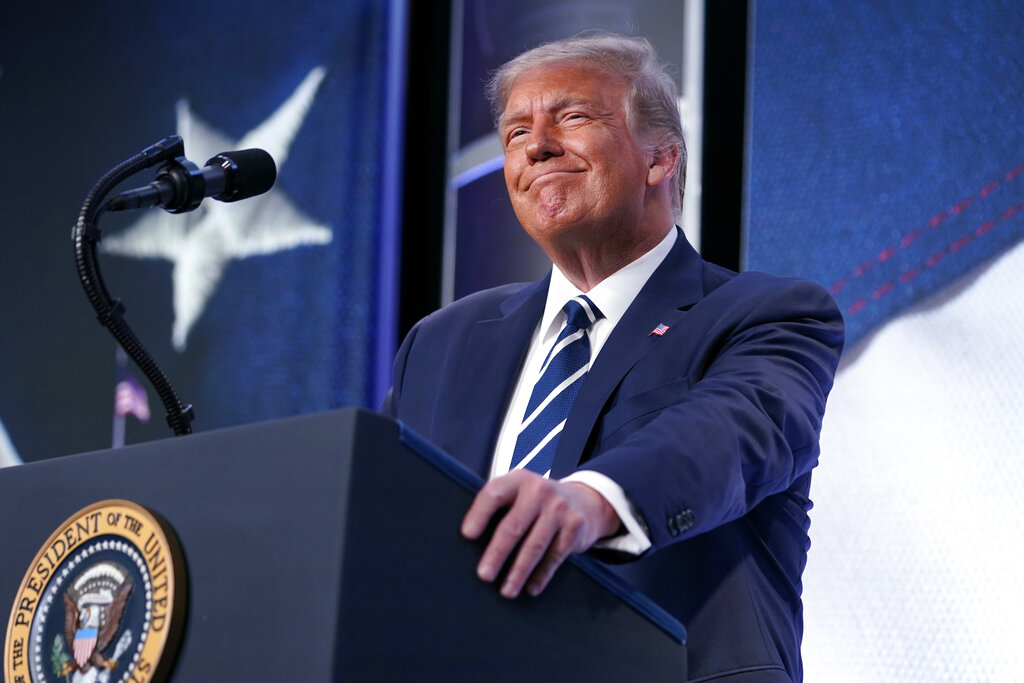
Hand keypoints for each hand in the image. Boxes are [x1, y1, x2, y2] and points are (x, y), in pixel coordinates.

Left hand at [460, 470, 620, 597]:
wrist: (584, 500)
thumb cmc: (538, 502)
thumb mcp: (519, 494)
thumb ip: (499, 508)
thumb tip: (468, 543)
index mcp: (517, 480)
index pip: (494, 494)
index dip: (479, 514)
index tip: (467, 535)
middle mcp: (538, 491)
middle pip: (514, 525)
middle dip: (497, 553)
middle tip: (484, 574)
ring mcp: (559, 507)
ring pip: (535, 545)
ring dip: (519, 571)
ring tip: (506, 590)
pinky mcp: (575, 525)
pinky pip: (555, 555)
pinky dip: (542, 575)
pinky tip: (531, 587)